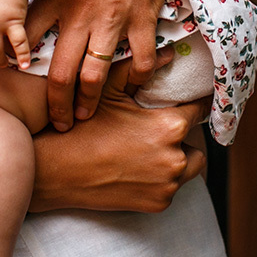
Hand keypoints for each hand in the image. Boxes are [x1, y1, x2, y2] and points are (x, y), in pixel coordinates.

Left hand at [25, 0, 188, 130]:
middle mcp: (80, 14)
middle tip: (57, 122)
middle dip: (56, 105)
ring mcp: (112, 20)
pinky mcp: (141, 20)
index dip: (16, 70)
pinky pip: (138, 62)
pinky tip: (133, 86)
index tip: (13, 88)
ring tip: (85, 115)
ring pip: (94, 74)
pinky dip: (136, 79)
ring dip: (89, 100)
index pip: (25, 42)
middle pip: (59, 73)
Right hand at [30, 60, 208, 213]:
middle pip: (195, 142)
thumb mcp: (109, 91)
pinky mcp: (159, 204)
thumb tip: (169, 52)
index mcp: (169, 127)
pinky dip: (161, 179)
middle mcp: (175, 158)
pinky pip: (171, 187)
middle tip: (158, 129)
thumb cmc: (83, 127)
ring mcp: (168, 185)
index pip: (198, 110)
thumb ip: (139, 69)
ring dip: (176, 158)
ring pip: (188, 167)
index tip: (188, 102)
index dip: (192, 103)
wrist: (58, 170)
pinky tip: (138, 168)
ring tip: (149, 149)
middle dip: (182, 135)